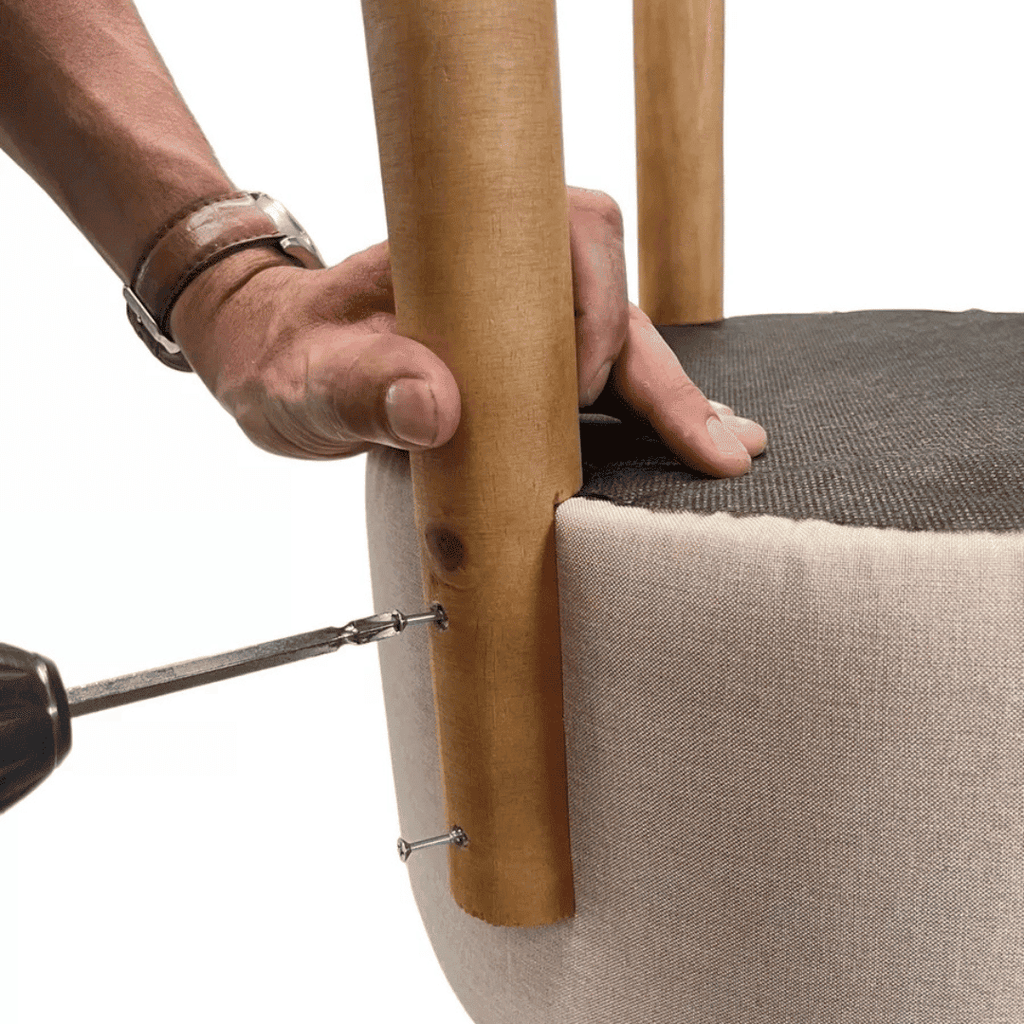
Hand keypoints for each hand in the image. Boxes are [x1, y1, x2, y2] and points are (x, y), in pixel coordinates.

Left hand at [170, 186, 766, 474]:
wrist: (276, 362)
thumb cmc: (288, 358)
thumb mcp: (305, 381)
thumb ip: (360, 388)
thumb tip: (439, 406)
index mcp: (461, 256)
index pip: (569, 238)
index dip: (598, 312)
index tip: (585, 387)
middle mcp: (503, 280)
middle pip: (617, 301)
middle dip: (668, 378)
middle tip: (716, 446)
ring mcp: (517, 321)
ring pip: (622, 343)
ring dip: (673, 399)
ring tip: (726, 449)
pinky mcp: (520, 364)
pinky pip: (598, 378)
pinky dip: (645, 411)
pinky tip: (685, 440)